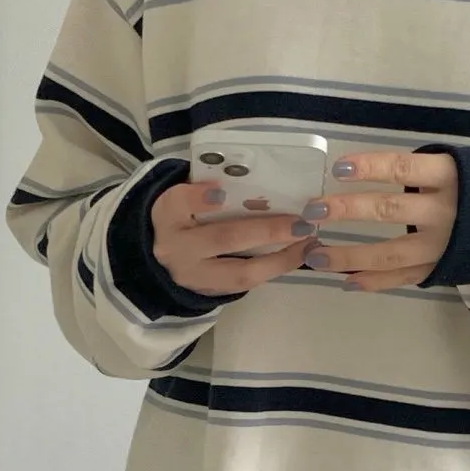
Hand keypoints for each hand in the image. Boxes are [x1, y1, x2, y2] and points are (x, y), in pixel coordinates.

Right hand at [151, 182, 319, 296]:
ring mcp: (192, 276)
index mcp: (166, 215)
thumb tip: (259, 179)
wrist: (162, 259)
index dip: (199, 198)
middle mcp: (175, 248)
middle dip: (265, 231)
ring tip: (307, 244)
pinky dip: (274, 269)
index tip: (222, 192)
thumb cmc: (184, 216)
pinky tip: (297, 255)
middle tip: (300, 223)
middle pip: (222, 239)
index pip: (177, 203)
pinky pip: (246, 284)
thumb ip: (209, 187)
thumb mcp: (185, 197)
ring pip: (240, 272)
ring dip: (279, 259)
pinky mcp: (209, 291)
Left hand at [303, 151, 458, 290]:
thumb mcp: (452, 167)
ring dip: (349, 256)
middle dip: (348, 210)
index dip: (370, 168)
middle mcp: (444, 212)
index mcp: (447, 177)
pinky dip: (374, 282)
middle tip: (313, 210)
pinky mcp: (440, 269)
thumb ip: (414, 171)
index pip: (403, 169)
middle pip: (389, 210)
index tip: (337, 168)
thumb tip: (352, 172)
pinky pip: (402, 278)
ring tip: (316, 257)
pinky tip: (346, 281)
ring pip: (390, 253)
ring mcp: (442, 245)